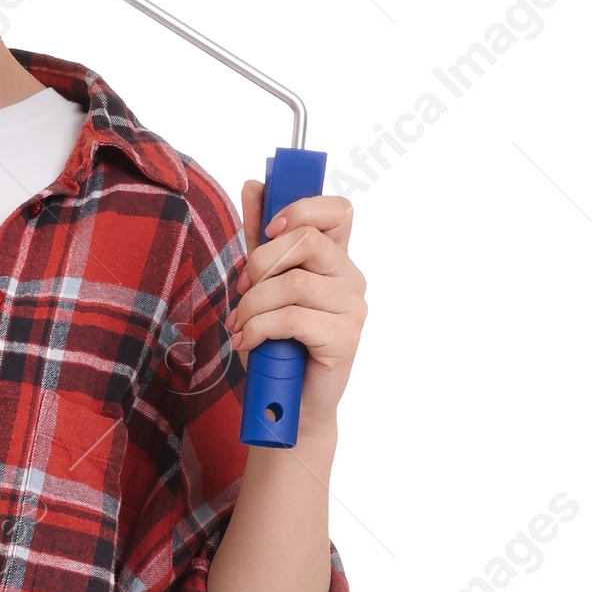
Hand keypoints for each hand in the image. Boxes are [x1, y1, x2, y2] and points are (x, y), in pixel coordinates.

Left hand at [231, 183, 365, 427]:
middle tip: (241, 292)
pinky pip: (294, 317)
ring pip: (294, 282)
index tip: (269, 229)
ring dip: (253, 304)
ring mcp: (352, 308)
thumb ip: (258, 240)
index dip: (302, 208)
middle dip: (261, 263)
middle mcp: (350, 278)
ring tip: (239, 326)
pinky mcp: (346, 338)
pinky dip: (260, 328)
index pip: (338, 210)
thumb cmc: (276, 347)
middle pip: (307, 240)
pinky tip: (248, 342)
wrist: (287, 406)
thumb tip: (255, 185)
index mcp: (335, 259)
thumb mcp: (260, 287)